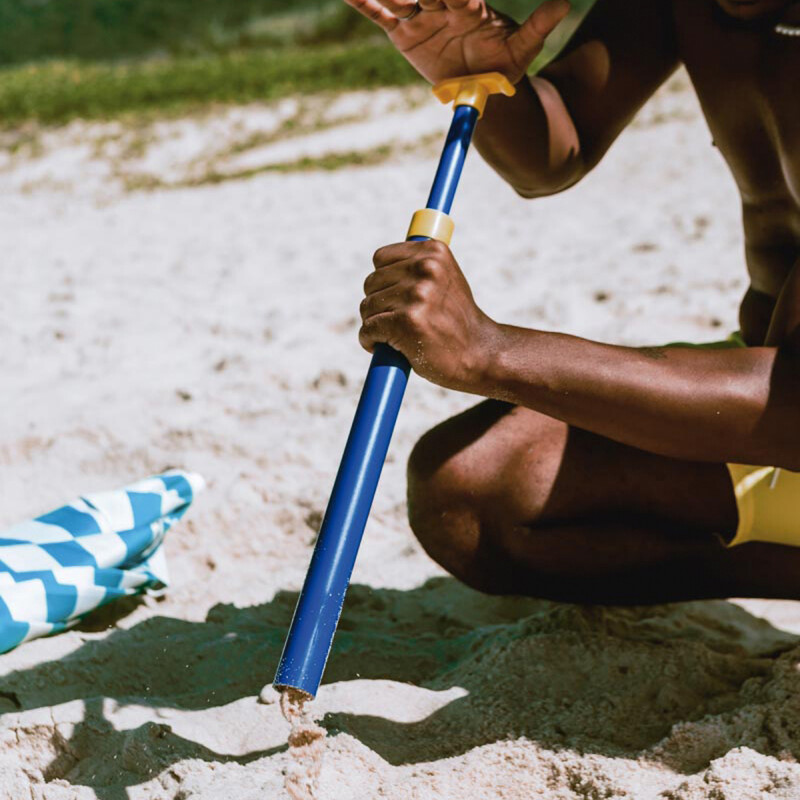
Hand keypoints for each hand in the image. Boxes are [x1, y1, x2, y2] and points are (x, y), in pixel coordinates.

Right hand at [343, 0, 570, 84]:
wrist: (480, 85)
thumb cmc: (503, 65)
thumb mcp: (522, 49)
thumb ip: (538, 26)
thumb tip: (564, 4)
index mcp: (468, 6)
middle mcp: (441, 5)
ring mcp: (420, 16)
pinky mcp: (402, 32)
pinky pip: (379, 15)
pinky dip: (363, 3)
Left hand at [359, 239, 498, 391]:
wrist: (480, 355)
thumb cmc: (457, 322)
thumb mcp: (445, 280)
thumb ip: (419, 267)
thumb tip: (382, 261)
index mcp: (434, 253)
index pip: (380, 259)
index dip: (384, 281)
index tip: (398, 298)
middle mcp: (426, 268)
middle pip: (371, 283)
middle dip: (378, 304)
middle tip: (399, 321)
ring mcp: (416, 295)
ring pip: (367, 307)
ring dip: (375, 324)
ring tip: (399, 335)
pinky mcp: (406, 322)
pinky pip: (368, 329)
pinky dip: (370, 341)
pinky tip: (388, 347)